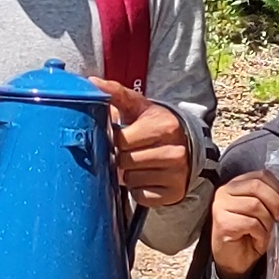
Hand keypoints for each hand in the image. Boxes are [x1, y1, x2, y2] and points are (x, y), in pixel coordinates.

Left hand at [94, 83, 195, 209]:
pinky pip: (140, 195)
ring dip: (128, 174)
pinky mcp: (173, 193)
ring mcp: (176, 174)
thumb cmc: (155, 125)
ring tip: (138, 163)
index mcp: (165, 125)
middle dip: (121, 157)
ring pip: (131, 179)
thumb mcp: (139, 107)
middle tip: (128, 151)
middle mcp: (174, 150)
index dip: (115, 139)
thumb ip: (116, 94)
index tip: (119, 137)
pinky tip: (146, 177)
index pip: (122, 139)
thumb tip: (92, 83)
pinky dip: (138, 189)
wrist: (186, 147)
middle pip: (125, 161)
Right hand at [209, 170, 278, 277]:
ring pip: (255, 205)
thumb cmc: (248, 235)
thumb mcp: (262, 212)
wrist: (234, 260)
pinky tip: (257, 240)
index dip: (277, 188)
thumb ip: (270, 200)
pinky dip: (261, 234)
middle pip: (257, 186)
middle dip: (275, 203)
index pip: (260, 175)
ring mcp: (221, 207)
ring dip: (267, 222)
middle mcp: (224, 192)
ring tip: (264, 232)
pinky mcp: (222, 223)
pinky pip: (251, 223)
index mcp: (236, 185)